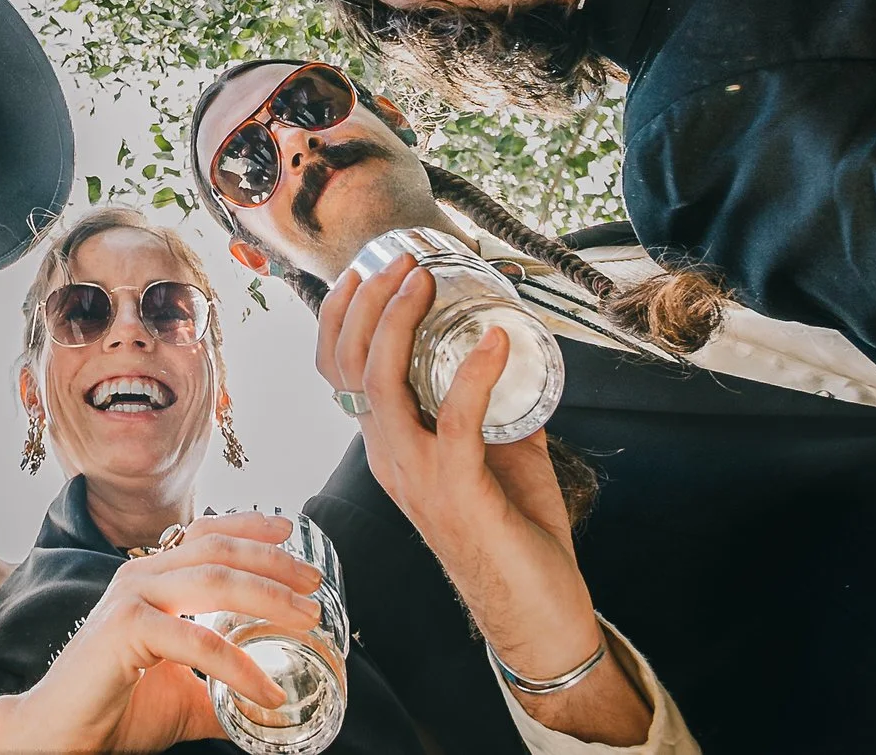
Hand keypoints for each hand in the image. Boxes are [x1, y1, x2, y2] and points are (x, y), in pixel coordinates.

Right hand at [0, 514, 322, 754]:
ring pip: (214, 580)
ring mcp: (130, 598)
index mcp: (149, 579)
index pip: (204, 535)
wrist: (61, 737)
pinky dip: (240, 666)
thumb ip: (221, 691)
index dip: (249, 527)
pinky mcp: (125, 630)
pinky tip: (266, 689)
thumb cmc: (114, 711)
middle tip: (315, 584)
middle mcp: (139, 576)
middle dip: (274, 562)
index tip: (291, 533)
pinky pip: (198, 640)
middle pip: (217, 548)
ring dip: (270, 597)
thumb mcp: (183, 696)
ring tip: (308, 621)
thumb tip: (269, 706)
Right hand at [321, 258, 649, 742]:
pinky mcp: (457, 491)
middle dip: (368, 301)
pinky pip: (457, 420)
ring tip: (425, 279)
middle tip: (404, 260)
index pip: (339, 368)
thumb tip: (515, 344)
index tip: (380, 264)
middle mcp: (389, 456)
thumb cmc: (517, 535)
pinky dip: (476, 373)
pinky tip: (497, 338)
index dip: (348, 311)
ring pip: (381, 385)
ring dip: (398, 323)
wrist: (536, 615)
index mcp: (389, 445)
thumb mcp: (499, 449)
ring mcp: (417, 476)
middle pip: (348, 365)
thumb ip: (497, 403)